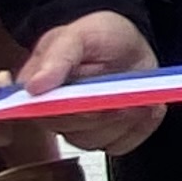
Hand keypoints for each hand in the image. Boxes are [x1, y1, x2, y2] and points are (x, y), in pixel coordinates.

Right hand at [13, 11, 168, 156]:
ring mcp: (80, 129)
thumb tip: (34, 87)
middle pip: (70, 130)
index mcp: (36, 91)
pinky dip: (139, 127)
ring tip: (137, 95)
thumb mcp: (78, 36)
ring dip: (123, 119)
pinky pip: (121, 144)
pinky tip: (147, 107)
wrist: (130, 45)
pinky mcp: (108, 136)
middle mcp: (53, 115)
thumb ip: (57, 58)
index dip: (66, 110)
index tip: (90, 100)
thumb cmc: (98, 37)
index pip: (38, 114)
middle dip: (101, 112)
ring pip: (96, 140)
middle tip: (123, 94)